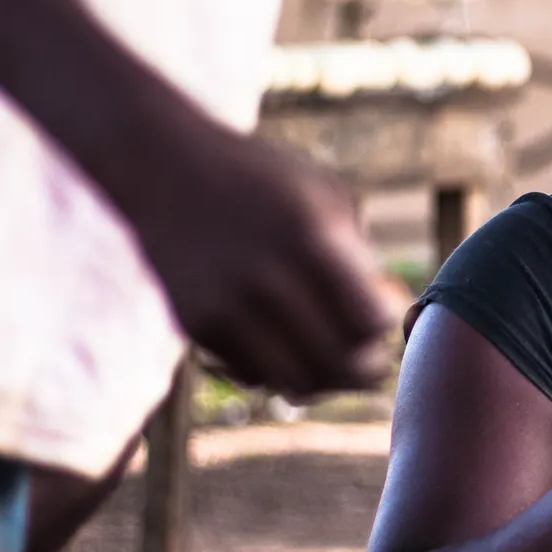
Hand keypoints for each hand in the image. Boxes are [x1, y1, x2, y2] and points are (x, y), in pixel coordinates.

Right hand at [130, 123, 390, 396]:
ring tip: (335, 360)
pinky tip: (288, 346)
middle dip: (364, 370)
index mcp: (309, 237)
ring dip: (324, 381)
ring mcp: (226, 306)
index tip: (381, 315)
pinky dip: (279, 372)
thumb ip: (357, 254)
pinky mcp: (196, 326)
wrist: (167, 169)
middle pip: (336, 362)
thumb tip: (385, 318)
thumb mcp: (325, 195)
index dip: (382, 328)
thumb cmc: (265, 179)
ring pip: (296, 383)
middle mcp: (266, 277)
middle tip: (371, 362)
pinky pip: (254, 375)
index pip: (367, 320)